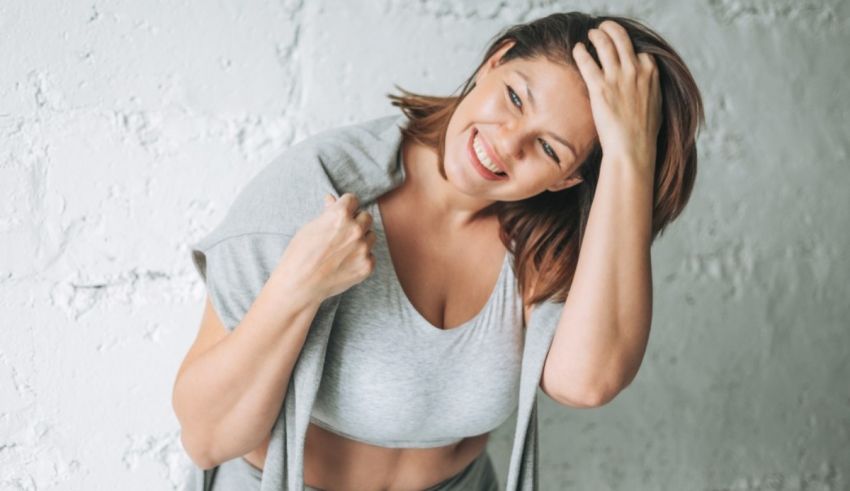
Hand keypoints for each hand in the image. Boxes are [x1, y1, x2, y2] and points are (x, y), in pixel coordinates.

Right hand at [274, 192, 376, 300]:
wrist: (299, 284)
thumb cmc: (300, 254)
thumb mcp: (310, 227)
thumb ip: (327, 212)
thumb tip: (332, 199)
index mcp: (340, 215)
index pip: (353, 200)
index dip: (345, 206)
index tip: (341, 213)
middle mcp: (355, 229)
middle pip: (366, 217)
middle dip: (356, 222)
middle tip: (342, 233)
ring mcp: (363, 249)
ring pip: (370, 236)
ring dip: (361, 239)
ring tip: (342, 250)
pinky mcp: (367, 265)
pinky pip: (370, 255)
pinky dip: (361, 257)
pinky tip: (345, 262)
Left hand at [572, 20, 662, 171]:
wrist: (633, 149)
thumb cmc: (644, 134)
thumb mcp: (656, 106)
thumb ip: (650, 91)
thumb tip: (646, 90)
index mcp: (651, 74)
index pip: (641, 53)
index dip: (630, 51)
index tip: (623, 51)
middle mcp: (635, 71)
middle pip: (622, 39)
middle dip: (611, 30)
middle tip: (603, 29)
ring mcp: (617, 77)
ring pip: (605, 44)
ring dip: (597, 35)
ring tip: (590, 34)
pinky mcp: (600, 87)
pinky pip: (588, 62)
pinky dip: (581, 52)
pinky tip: (577, 48)